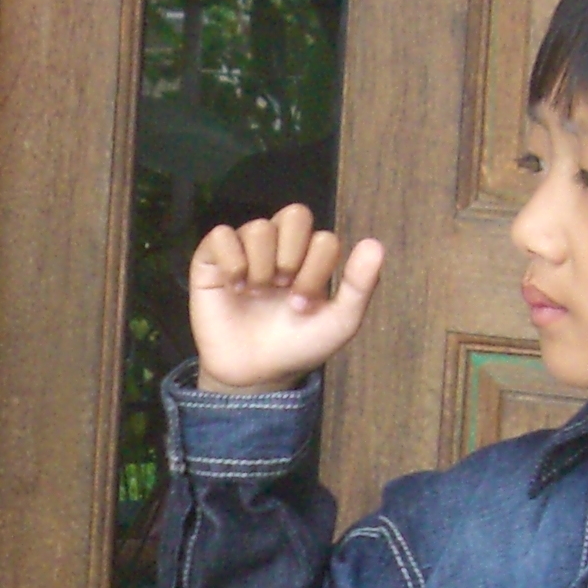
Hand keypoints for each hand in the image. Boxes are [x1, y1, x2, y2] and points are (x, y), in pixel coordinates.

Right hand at [188, 204, 383, 394]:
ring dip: (262, 267)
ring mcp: (246, 249)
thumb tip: (375, 243)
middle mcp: (280, 245)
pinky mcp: (212, 258)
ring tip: (255, 294)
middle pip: (295, 215)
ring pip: (258, 227)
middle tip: (282, 290)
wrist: (256, 373)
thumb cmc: (298, 344)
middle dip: (292, 257)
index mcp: (312, 256)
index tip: (304, 307)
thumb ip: (359, 285)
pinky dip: (231, 261)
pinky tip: (234, 287)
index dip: (316, 271)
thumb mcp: (339, 322)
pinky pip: (221, 235)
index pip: (324, 238)